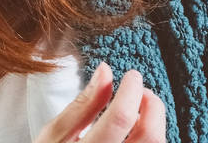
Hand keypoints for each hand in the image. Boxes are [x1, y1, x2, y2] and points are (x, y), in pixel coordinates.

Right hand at [35, 63, 167, 142]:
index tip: (132, 76)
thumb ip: (83, 104)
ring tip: (136, 113)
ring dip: (154, 123)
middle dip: (152, 106)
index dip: (131, 90)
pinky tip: (134, 133)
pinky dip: (148, 139)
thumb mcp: (54, 134)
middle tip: (139, 92)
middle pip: (150, 136)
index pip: (120, 118)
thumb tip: (106, 71)